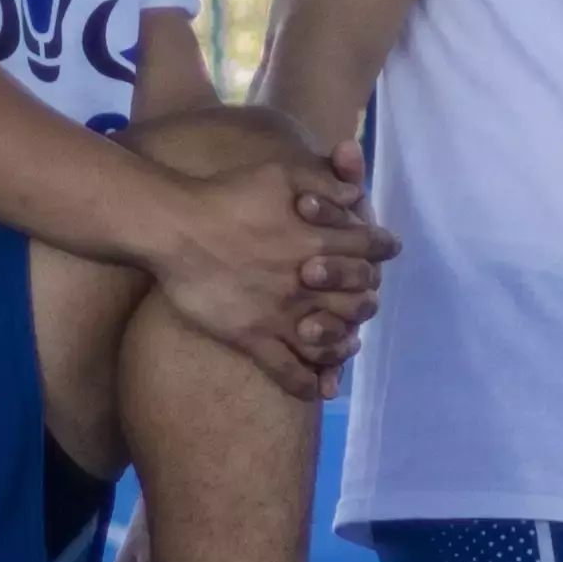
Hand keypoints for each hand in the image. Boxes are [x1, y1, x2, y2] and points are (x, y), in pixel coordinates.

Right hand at [136, 138, 391, 399]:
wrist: (176, 228)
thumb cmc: (227, 194)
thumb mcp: (282, 173)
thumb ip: (325, 181)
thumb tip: (357, 195)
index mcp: (319, 240)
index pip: (370, 250)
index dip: (383, 249)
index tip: (386, 251)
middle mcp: (308, 283)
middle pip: (359, 301)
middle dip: (366, 299)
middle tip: (365, 300)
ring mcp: (282, 315)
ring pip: (330, 342)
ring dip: (344, 344)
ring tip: (347, 344)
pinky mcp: (254, 338)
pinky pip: (288, 372)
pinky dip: (307, 384)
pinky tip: (316, 388)